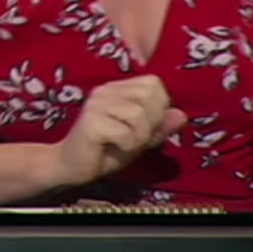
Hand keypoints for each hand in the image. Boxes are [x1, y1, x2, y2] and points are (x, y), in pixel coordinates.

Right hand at [54, 75, 185, 186]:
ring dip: (139, 138)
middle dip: (151, 123)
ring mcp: (97, 104)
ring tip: (123, 145)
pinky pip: (127, 133)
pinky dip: (127, 146)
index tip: (145, 126)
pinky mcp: (91, 121)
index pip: (154, 84)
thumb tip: (182, 115)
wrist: (70, 167)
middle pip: (151, 97)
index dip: (159, 107)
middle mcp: (106, 90)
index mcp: (117, 89)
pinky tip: (112, 148)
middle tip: (133, 138)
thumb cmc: (105, 152)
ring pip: (140, 116)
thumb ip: (159, 127)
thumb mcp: (139, 139)